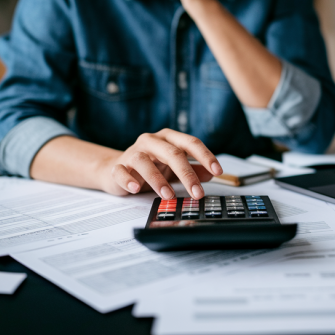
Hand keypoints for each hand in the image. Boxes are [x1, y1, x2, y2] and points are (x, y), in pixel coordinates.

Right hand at [100, 129, 221, 198]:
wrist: (117, 170)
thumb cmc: (150, 167)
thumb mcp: (174, 168)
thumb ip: (194, 169)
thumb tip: (211, 174)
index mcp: (168, 138)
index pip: (190, 143)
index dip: (205, 156)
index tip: (218, 171)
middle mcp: (151, 141)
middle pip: (172, 153)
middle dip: (187, 174)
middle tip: (197, 193)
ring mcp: (133, 153)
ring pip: (144, 161)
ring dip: (158, 180)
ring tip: (169, 195)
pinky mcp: (117, 167)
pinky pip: (121, 171)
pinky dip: (128, 180)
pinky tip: (136, 189)